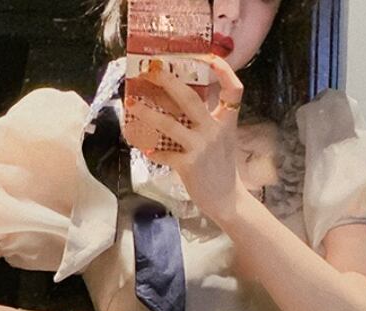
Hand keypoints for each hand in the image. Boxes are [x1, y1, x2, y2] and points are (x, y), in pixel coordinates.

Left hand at [123, 56, 249, 226]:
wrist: (226, 199)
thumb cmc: (220, 167)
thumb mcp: (221, 139)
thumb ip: (208, 120)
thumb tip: (180, 104)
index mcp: (226, 121)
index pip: (234, 89)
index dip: (224, 71)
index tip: (209, 57)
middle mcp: (214, 130)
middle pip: (189, 98)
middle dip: (167, 82)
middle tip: (151, 72)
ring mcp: (201, 147)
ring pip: (168, 124)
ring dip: (146, 113)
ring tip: (131, 106)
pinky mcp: (188, 165)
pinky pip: (164, 153)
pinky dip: (153, 150)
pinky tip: (146, 149)